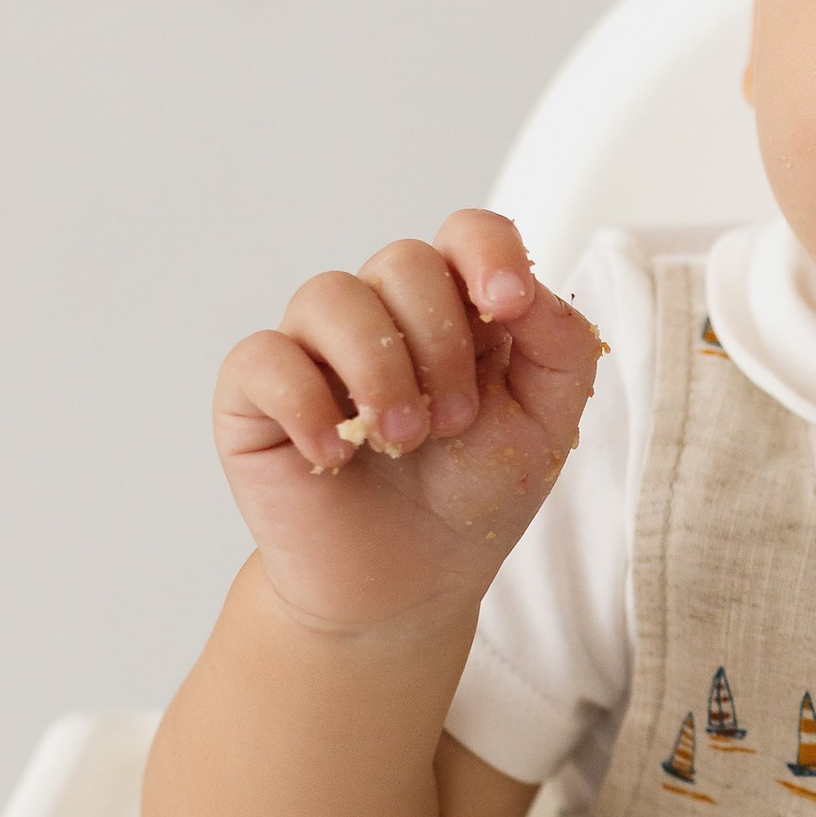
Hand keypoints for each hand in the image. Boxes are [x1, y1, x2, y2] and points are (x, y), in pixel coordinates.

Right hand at [213, 210, 601, 642]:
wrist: (409, 583)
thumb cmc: (474, 495)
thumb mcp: (548, 425)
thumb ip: (559, 343)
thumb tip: (523, 286)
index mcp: (456, 308)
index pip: (466, 233)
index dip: (486, 252)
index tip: (506, 306)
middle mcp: (382, 313)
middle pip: (403, 262)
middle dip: (441, 344)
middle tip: (455, 424)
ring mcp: (313, 348)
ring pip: (330, 295)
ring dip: (380, 372)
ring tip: (404, 443)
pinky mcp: (256, 393)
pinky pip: (263, 356)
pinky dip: (306, 405)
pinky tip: (336, 455)